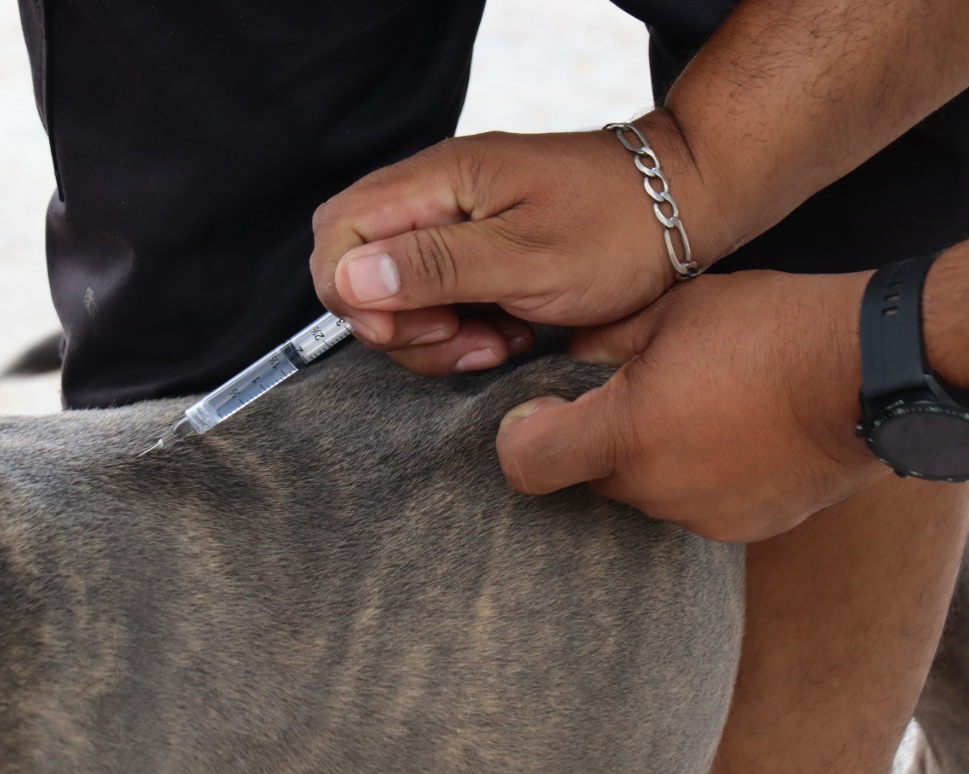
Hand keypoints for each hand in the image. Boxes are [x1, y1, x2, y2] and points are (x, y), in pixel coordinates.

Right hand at [310, 113, 725, 376]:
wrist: (683, 207)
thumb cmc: (618, 228)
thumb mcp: (527, 260)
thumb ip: (435, 267)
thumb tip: (348, 278)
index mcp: (438, 181)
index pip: (338, 234)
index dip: (353, 294)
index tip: (412, 330)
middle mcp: (433, 194)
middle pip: (356, 267)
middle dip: (396, 323)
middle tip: (460, 342)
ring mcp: (451, 221)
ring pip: (392, 291)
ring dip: (432, 335)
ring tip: (497, 344)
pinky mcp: (473, 248)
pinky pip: (433, 296)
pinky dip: (458, 329)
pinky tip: (506, 335)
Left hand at [495, 270, 889, 542]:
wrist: (869, 371)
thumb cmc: (769, 328)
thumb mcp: (669, 310)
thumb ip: (601, 342)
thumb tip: (567, 358)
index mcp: (624, 435)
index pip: (526, 465)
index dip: (519, 438)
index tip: (539, 410)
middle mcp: (654, 489)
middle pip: (589, 476)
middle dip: (598, 440)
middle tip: (639, 393)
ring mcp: (699, 516)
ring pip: (643, 491)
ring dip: (651, 458)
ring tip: (697, 409)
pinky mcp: (741, 529)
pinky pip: (692, 505)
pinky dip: (697, 477)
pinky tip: (730, 436)